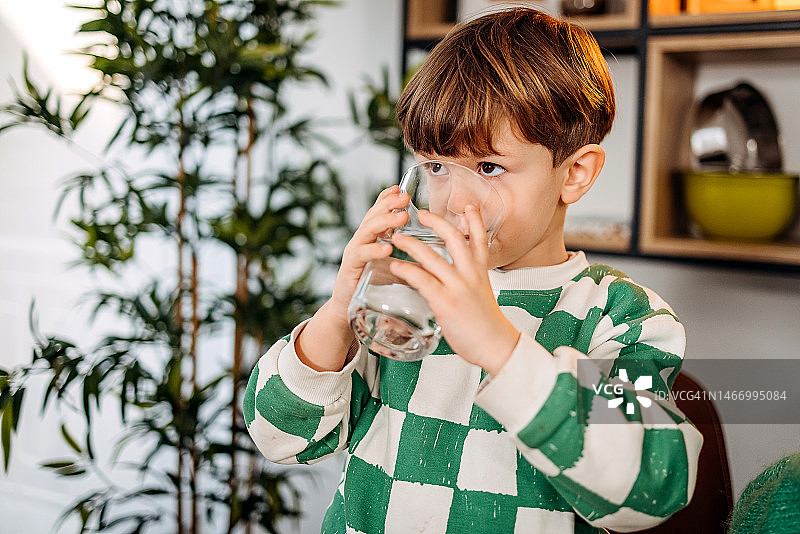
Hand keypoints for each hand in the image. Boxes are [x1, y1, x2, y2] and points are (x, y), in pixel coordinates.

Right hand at [296, 185, 409, 371]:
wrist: (347, 310)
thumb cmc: (373, 285)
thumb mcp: (395, 267)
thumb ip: (411, 258)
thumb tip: (438, 253)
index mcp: (372, 238)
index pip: (379, 213)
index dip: (388, 199)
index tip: (400, 187)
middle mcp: (361, 241)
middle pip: (373, 216)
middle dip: (388, 205)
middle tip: (404, 197)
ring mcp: (354, 254)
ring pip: (367, 231)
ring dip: (384, 223)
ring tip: (400, 218)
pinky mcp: (350, 269)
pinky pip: (362, 255)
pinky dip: (374, 250)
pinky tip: (386, 248)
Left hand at [389, 206, 519, 375]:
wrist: (497, 346)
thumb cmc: (486, 326)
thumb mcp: (481, 296)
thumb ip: (465, 284)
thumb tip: (447, 282)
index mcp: (481, 272)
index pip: (480, 239)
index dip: (475, 220)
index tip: (468, 205)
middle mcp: (470, 275)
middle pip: (454, 238)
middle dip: (437, 222)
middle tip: (422, 213)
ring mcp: (458, 287)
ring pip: (433, 257)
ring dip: (412, 245)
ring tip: (397, 237)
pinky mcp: (446, 303)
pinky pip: (423, 281)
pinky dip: (408, 271)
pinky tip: (396, 266)